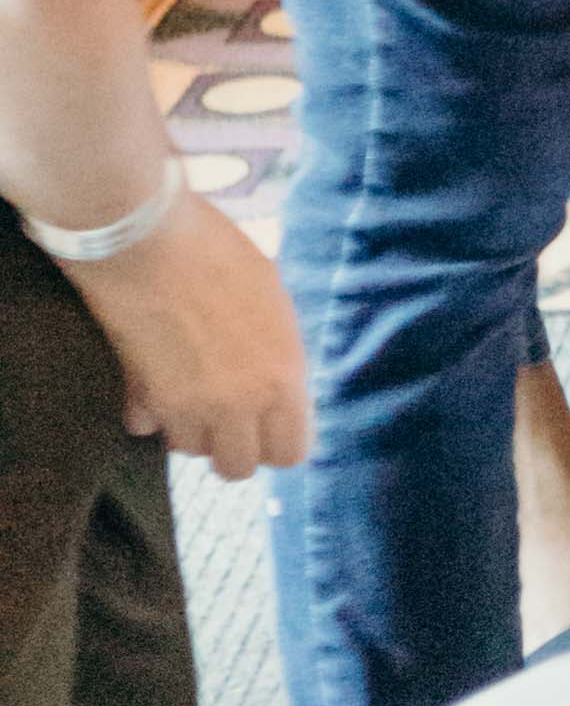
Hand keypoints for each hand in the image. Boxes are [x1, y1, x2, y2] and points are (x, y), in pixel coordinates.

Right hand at [68, 191, 309, 476]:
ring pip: (191, 450)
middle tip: (222, 414)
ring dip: (189, 427)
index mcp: (284, 376)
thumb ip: (278, 352)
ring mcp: (188, 407)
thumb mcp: (272, 297)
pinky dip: (148, 412)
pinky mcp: (142, 401)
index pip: (291, 453)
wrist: (144, 238)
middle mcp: (240, 403)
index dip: (277, 440)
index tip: (264, 423)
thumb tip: (279, 384)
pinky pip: (148, 430)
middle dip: (230, 445)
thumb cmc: (215, 252)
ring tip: (186, 384)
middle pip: (239, 467)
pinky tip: (151, 377)